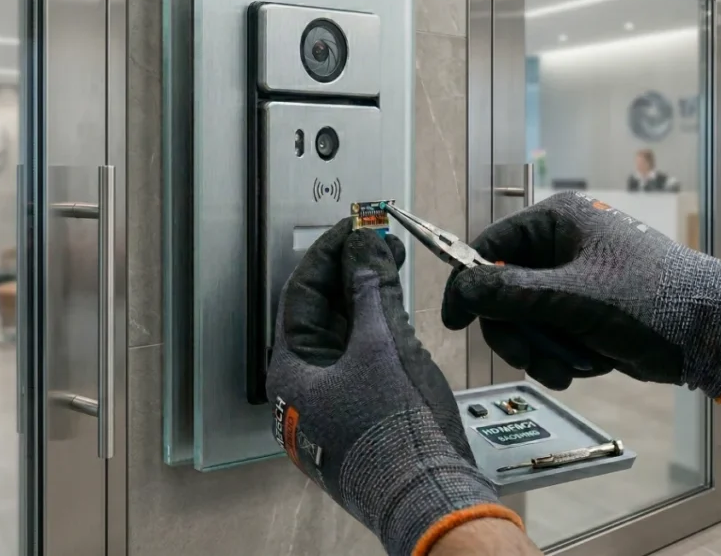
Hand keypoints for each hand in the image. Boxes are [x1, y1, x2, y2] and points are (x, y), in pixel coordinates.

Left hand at [266, 219, 522, 555]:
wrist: (429, 497)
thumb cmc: (396, 433)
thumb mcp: (382, 347)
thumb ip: (371, 290)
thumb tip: (363, 243)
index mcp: (291, 371)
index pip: (302, 294)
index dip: (329, 253)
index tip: (353, 224)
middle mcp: (304, 386)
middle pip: (322, 312)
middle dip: (350, 270)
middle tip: (378, 237)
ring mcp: (332, 399)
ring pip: (344, 332)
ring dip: (367, 293)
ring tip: (392, 259)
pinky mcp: (361, 409)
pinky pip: (362, 355)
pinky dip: (378, 324)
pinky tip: (397, 303)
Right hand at [441, 192, 720, 401]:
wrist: (715, 334)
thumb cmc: (648, 302)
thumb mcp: (570, 298)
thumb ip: (508, 293)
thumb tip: (458, 290)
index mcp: (557, 221)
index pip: (489, 247)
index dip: (469, 285)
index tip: (456, 323)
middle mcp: (562, 243)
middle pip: (504, 290)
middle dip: (518, 332)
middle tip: (532, 361)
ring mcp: (575, 277)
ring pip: (526, 318)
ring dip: (542, 349)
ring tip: (571, 368)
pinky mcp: (588, 308)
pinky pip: (551, 332)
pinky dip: (563, 353)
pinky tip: (590, 363)